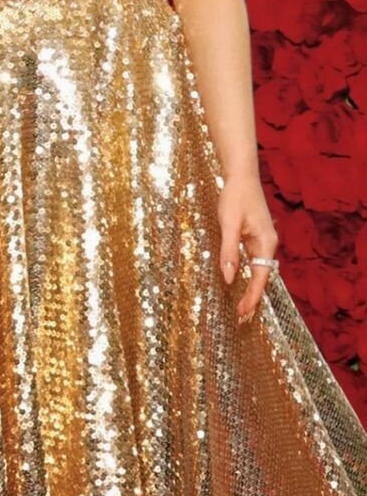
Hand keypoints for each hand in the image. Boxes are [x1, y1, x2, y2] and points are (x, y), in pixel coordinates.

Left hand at [217, 173, 278, 324]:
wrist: (241, 176)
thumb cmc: (235, 197)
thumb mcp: (228, 224)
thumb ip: (229, 252)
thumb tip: (229, 278)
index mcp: (265, 243)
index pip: (260, 277)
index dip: (252, 296)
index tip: (243, 312)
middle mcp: (268, 244)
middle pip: (262, 277)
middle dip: (253, 298)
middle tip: (241, 318)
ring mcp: (262, 241)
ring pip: (258, 271)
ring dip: (251, 289)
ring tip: (242, 308)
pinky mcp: (255, 237)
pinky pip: (253, 262)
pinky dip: (248, 276)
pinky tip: (241, 284)